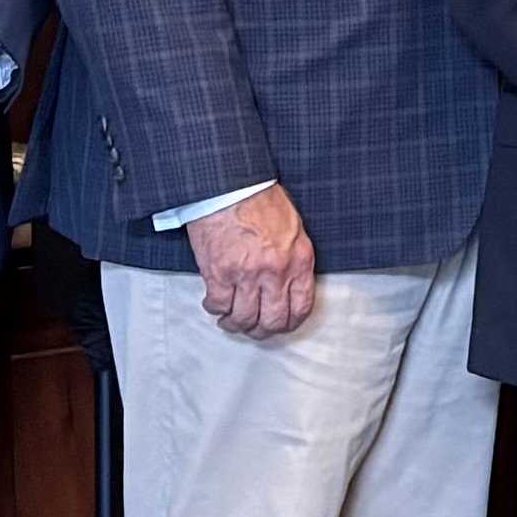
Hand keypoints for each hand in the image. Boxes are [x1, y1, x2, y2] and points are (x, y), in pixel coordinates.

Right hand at [186, 184, 316, 340]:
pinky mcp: (220, 273)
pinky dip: (215, 309)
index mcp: (299, 261)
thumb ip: (294, 260)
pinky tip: (214, 304)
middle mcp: (276, 272)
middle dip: (263, 331)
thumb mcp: (293, 230)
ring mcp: (247, 275)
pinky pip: (218, 305)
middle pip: (273, 320)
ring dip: (236, 324)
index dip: (290, 323)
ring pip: (244, 318)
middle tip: (254, 328)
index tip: (281, 325)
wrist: (231, 186)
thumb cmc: (260, 201)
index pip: (301, 307)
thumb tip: (289, 286)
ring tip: (230, 319)